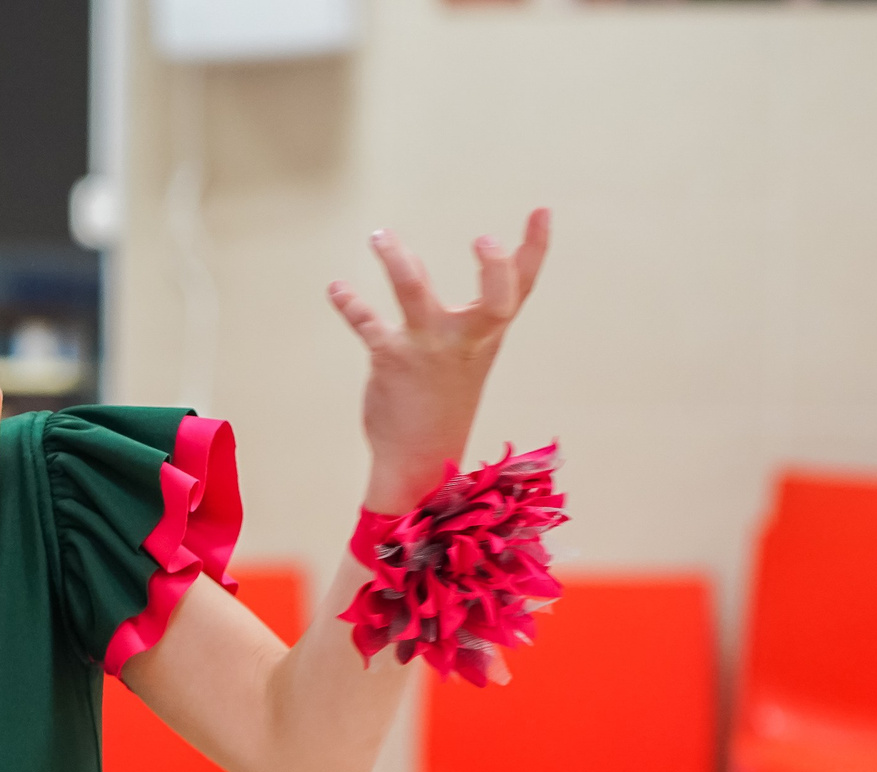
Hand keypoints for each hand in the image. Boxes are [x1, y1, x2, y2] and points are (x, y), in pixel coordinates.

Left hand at [328, 211, 549, 514]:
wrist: (420, 456)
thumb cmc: (446, 397)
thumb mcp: (470, 353)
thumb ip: (465, 309)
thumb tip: (449, 259)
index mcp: (486, 335)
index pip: (519, 289)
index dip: (534, 250)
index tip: (541, 210)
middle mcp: (464, 340)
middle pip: (494, 302)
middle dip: (494, 270)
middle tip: (484, 238)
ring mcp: (427, 349)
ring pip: (414, 291)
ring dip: (395, 259)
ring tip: (379, 236)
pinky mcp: (390, 358)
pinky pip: (367, 322)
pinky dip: (350, 303)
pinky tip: (336, 289)